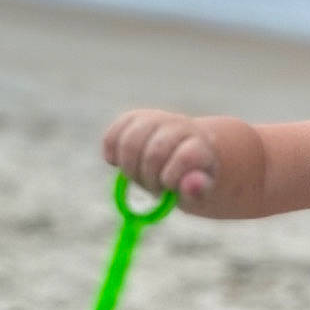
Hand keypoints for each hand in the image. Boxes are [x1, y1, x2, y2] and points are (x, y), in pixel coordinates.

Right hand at [102, 108, 217, 200]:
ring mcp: (155, 119)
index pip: (186, 157)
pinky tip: (116, 163)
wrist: (181, 154)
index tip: (169, 186)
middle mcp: (178, 126)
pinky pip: (113, 134)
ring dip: (129, 168)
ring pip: (131, 142)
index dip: (172, 177)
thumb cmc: (187, 179)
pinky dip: (111, 152)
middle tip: (154, 188)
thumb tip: (192, 186)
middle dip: (149, 178)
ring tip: (137, 177)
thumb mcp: (197, 191)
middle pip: (155, 153)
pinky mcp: (132, 118)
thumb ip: (195, 191)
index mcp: (199, 144)